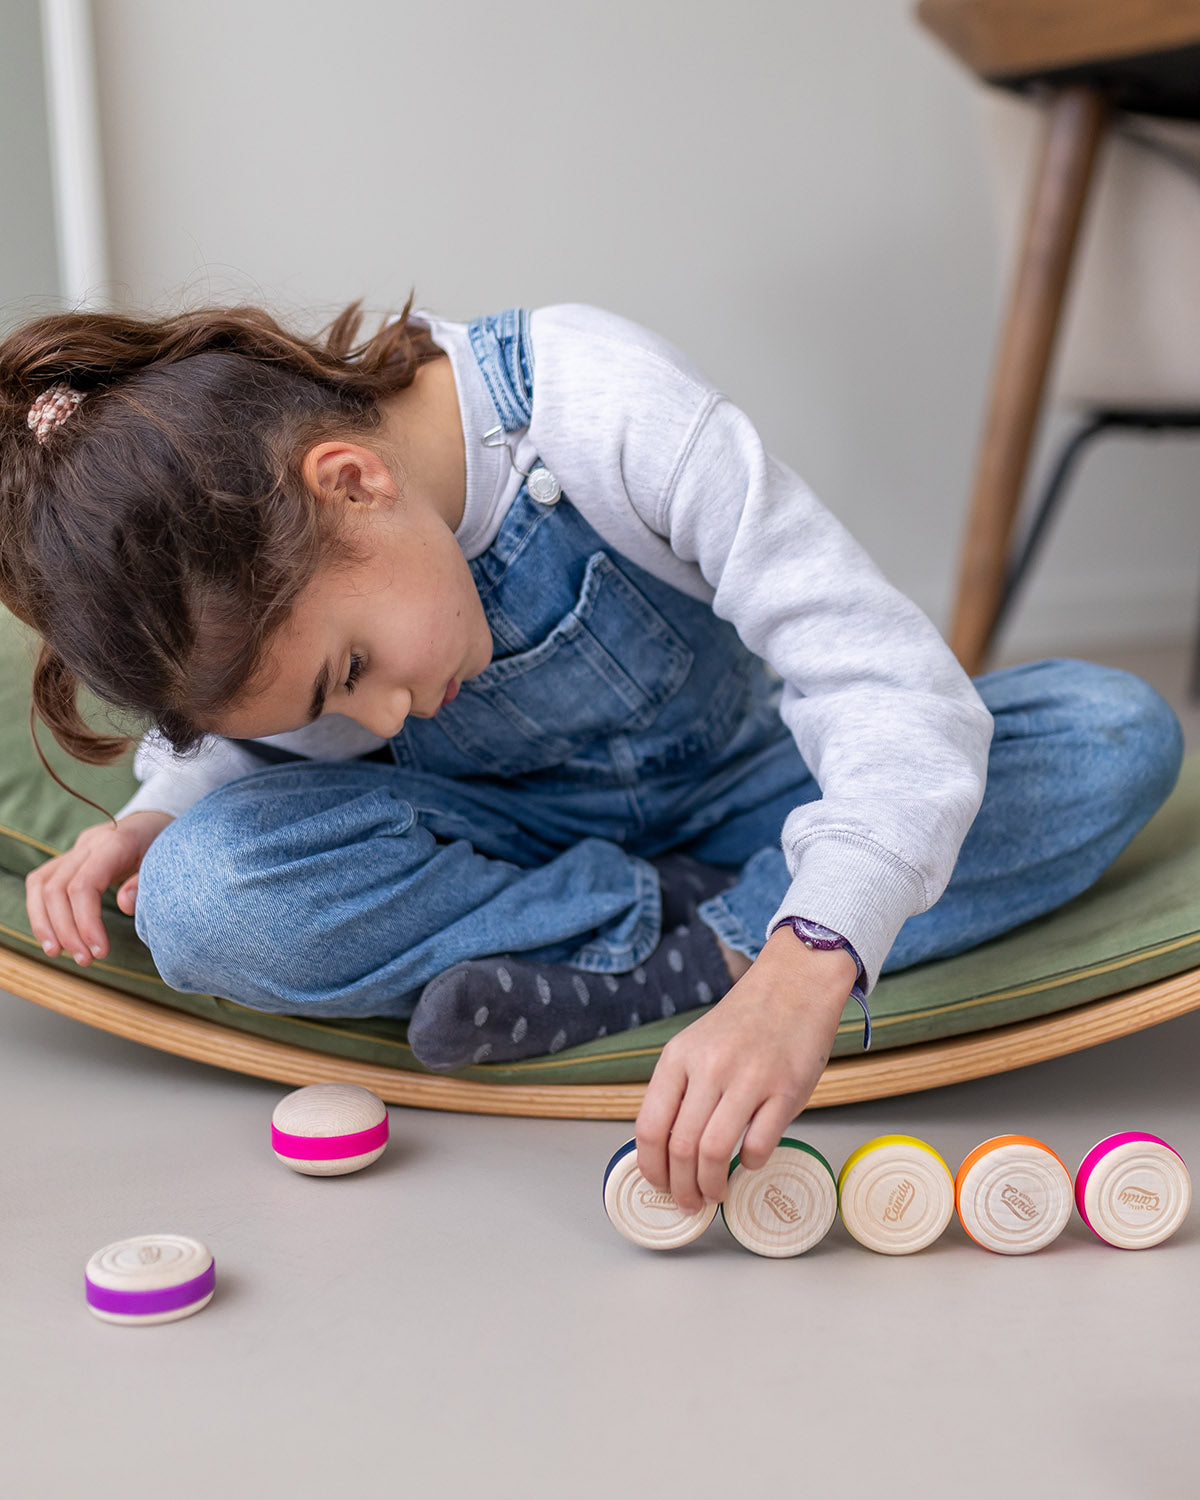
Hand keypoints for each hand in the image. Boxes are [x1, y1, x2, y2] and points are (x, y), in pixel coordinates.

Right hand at [25, 809, 174, 965]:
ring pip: (41, 886)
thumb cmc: (165, 844)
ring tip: (61, 954)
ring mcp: (75, 849)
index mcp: (114, 843)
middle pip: (57, 889)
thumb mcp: (167, 861)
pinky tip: (52, 937)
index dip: (86, 923)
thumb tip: (124, 904)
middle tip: (86, 960)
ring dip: (46, 925)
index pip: (83, 885)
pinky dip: (40, 911)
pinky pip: (41, 883)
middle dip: (67, 931)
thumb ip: (146, 882)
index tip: (100, 951)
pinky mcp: (68, 858)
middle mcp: (88, 844)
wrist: (156, 821)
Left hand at [634, 925, 857, 1212]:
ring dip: (712, 1185)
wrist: (794, 984)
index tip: (659, 1186)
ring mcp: (748, 1079)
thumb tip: (666, 1149)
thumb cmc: (745, 1021)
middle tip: (690, 1203)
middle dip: (682, 1188)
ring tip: (716, 1193)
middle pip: (681, 1147)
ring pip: (714, 1152)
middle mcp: (709, 1067)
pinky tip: (750, 1161)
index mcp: (679, 1057)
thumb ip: (681, 1089)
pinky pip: (759, 1145)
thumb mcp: (696, 1045)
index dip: (651, 1167)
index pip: (650, 1126)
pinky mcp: (786, 1090)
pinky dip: (751, 1165)